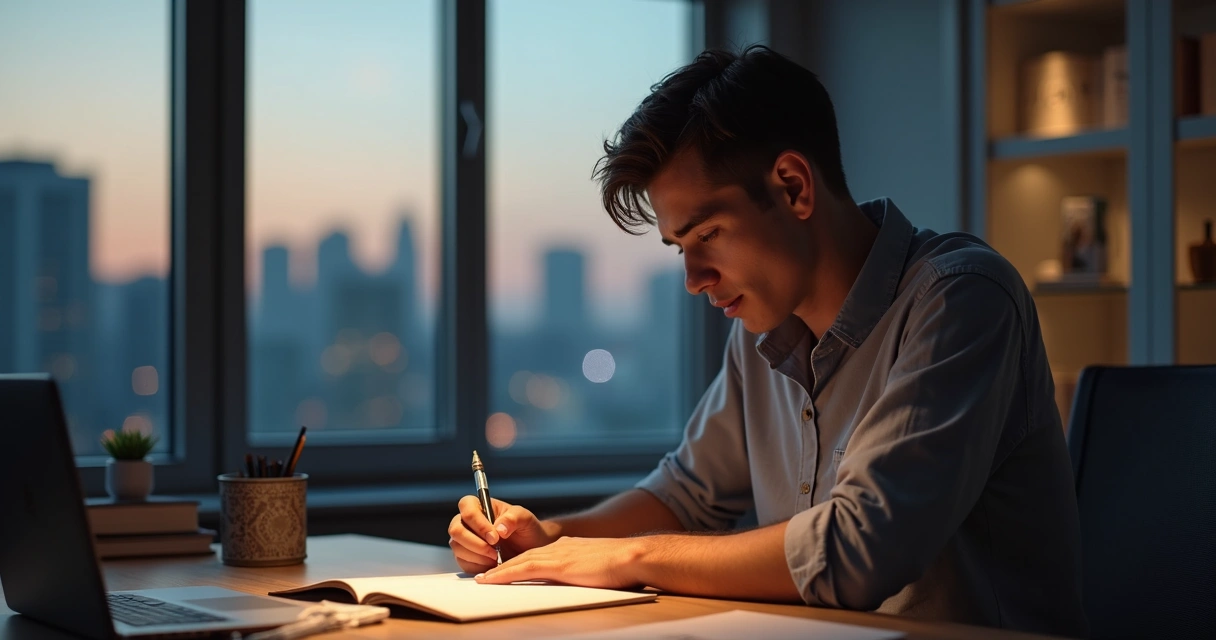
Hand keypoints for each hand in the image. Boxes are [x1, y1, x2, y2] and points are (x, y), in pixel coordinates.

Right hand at [447, 496, 557, 574]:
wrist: (528, 550)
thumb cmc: (525, 530)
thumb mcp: (525, 519)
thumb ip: (513, 518)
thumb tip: (499, 528)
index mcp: (479, 506)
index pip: (466, 507)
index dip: (478, 523)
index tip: (494, 537)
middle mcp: (467, 522)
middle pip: (456, 530)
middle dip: (476, 543)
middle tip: (495, 552)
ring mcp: (464, 540)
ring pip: (457, 547)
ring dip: (478, 556)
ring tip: (496, 558)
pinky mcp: (465, 557)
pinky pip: (463, 562)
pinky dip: (478, 566)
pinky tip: (492, 565)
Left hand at [473, 536, 648, 589]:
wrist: (633, 556)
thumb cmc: (624, 565)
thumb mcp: (599, 565)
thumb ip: (585, 570)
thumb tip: (582, 578)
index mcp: (570, 548)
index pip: (539, 555)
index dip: (521, 562)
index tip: (508, 569)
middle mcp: (560, 547)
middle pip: (525, 556)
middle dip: (504, 565)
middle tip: (486, 575)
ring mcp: (558, 555)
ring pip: (520, 562)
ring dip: (499, 571)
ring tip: (483, 579)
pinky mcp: (558, 565)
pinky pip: (524, 569)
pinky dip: (505, 574)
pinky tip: (493, 580)